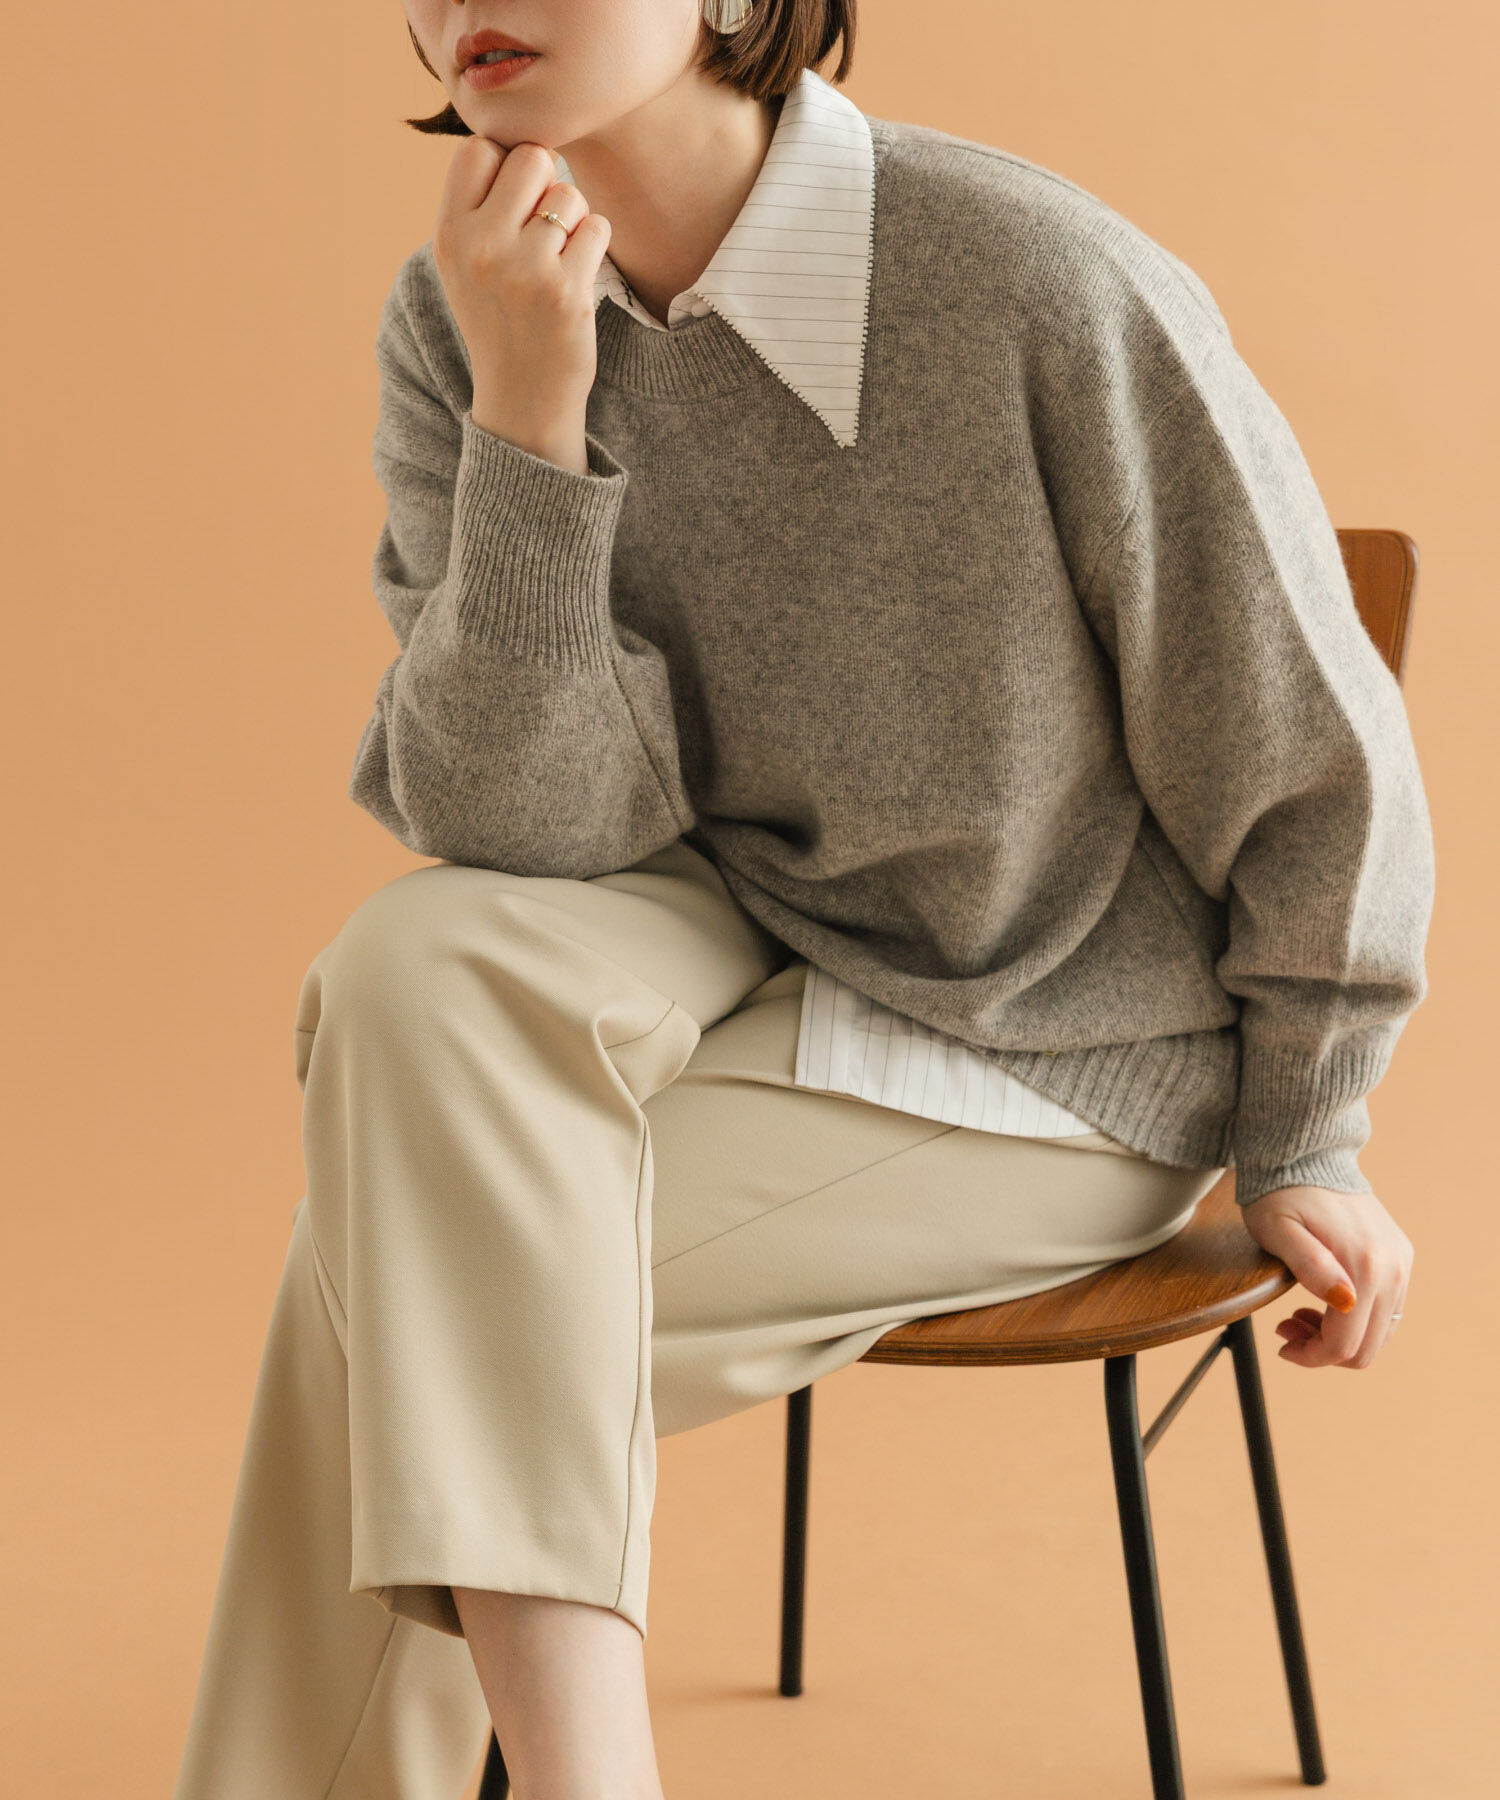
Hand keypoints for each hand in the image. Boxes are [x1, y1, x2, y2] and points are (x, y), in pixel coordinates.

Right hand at [432, 136, 611, 474]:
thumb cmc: (499, 318)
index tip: (511, 201)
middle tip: (542, 226)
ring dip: (574, 219)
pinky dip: (595, 246)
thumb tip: (524, 142)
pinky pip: (597, 228)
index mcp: (449, 235)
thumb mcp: (465, 262)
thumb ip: (480, 204)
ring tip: (557, 259)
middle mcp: (481, 248)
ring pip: (569, 194)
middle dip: (546, 182)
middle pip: (531, 157)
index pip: (480, 149)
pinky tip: (576, 277)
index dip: (505, 165)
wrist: (522, 398)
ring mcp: (526, 270)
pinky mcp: (568, 292)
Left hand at [1238, 1184, 1411, 1368]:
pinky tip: (1323, 1304)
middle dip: (1324, 1350)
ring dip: (1340, 1336)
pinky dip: (1356, 1319)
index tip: (1283, 1344)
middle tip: (1287, 1328)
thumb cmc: (1281, 1194)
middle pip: (1367, 1346)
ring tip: (1300, 1316)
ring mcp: (1401, 1263)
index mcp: (1364, 1265)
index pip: (1346, 1343)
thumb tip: (1343, 1301)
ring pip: (1378, 1332)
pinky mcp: (1400, 1257)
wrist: (1306, 1157)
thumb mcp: (1278, 1230)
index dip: (1313, 1356)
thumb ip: (1309, 1265)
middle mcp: (1393, 1268)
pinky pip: (1385, 1309)